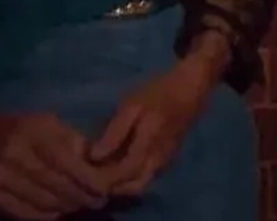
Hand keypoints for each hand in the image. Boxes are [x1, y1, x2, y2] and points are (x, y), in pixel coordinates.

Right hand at [0, 81, 109, 219]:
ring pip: (44, 203)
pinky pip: (26, 214)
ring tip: (80, 204)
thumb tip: (97, 159)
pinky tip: (58, 210)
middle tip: (98, 200)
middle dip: (83, 197)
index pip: (67, 163)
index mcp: (30, 134)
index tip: (105, 188)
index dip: (89, 180)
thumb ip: (69, 139)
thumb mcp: (41, 121)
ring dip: (67, 207)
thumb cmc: (9, 127)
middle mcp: (14, 158)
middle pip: (58, 187)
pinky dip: (47, 215)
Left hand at [88, 51, 221, 196]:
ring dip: (121, 182)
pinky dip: (131, 177)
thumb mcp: (132, 105)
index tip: (85, 168)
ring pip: (140, 184)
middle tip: (93, 171)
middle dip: (111, 185)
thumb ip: (115, 131)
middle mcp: (158, 160)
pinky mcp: (167, 160)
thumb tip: (95, 156)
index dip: (102, 177)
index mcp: (148, 146)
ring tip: (104, 167)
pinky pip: (147, 177)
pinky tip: (119, 162)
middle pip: (132, 187)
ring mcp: (165, 162)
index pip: (122, 174)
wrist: (191, 89)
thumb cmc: (159, 92)